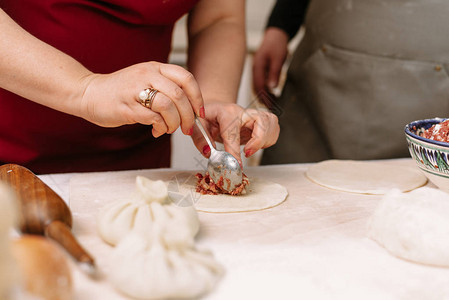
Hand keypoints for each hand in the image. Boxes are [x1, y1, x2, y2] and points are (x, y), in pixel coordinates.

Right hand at [79, 62, 203, 137]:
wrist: (89, 93)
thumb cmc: (121, 90)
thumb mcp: (146, 79)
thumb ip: (167, 88)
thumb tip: (190, 109)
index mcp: (155, 68)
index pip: (186, 78)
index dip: (197, 97)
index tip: (199, 112)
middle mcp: (147, 75)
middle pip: (179, 95)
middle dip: (188, 116)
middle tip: (188, 128)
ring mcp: (136, 90)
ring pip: (168, 107)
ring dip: (174, 123)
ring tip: (169, 129)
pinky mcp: (127, 107)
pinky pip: (153, 119)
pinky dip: (160, 128)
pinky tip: (156, 131)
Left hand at [190, 102, 279, 165]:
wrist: (215, 109)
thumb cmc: (207, 117)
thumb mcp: (198, 126)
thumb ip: (200, 139)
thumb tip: (209, 153)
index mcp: (226, 113)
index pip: (233, 132)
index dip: (235, 151)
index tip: (236, 165)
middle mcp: (243, 112)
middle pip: (262, 121)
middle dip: (258, 140)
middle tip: (247, 153)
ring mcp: (254, 115)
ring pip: (272, 123)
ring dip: (266, 140)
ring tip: (250, 149)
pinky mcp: (261, 121)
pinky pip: (275, 128)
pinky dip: (270, 139)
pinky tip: (257, 145)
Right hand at [252, 27, 288, 106]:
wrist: (276, 33)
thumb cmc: (277, 44)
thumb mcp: (278, 58)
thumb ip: (274, 73)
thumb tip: (271, 88)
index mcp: (258, 67)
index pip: (259, 86)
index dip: (264, 97)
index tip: (270, 106)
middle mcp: (255, 69)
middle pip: (257, 88)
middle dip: (263, 98)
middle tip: (271, 108)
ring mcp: (257, 69)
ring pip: (258, 85)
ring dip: (264, 94)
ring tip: (271, 103)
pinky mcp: (260, 68)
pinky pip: (260, 81)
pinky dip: (265, 88)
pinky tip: (270, 93)